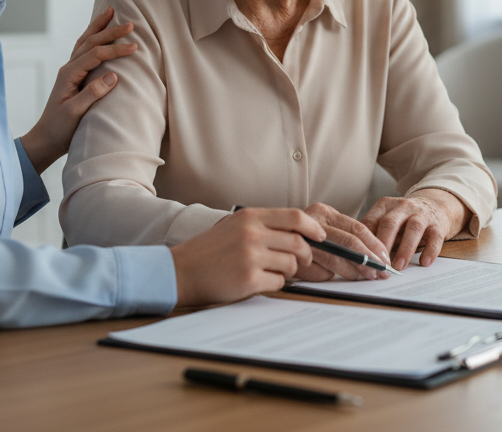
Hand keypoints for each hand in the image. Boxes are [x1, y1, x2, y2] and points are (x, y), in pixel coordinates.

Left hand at [19, 7, 137, 173]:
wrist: (45, 140)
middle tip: (130, 23)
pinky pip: (84, 51)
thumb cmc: (60, 129)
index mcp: (69, 74)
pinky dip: (93, 38)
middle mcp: (68, 69)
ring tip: (110, 12)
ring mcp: (70, 72)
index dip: (115, 49)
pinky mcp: (74, 77)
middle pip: (90, 42)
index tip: (134, 47)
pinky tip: (98, 34)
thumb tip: (113, 75)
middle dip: (110, 31)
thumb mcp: (75, 113)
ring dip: (98, 27)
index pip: (96, 55)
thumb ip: (92, 93)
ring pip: (85, 42)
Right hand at [170, 208, 324, 306]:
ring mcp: (250, 257)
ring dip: (288, 271)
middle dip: (306, 255)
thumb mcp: (235, 226)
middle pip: (299, 243)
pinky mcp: (248, 280)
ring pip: (291, 264)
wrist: (181, 271)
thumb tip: (301, 230)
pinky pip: (279, 283)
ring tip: (270, 271)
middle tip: (302, 261)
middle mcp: (252, 234)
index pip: (295, 216)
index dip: (313, 227)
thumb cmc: (210, 250)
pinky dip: (275, 284)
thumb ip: (264, 224)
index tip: (321, 236)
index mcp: (250, 217)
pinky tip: (259, 281)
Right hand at [294, 203, 393, 281]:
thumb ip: (343, 238)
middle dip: (369, 259)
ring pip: (335, 257)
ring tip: (363, 278)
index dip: (375, 245)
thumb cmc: (302, 240)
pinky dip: (328, 276)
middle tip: (381, 273)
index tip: (386, 259)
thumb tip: (375, 258)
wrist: (265, 243)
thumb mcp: (322, 232)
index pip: (357, 227)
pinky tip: (331, 278)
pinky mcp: (291, 256)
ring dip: (352, 271)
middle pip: (349, 241)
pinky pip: (317, 270)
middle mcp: (312, 221)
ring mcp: (300, 238)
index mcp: (323, 212)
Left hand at [361, 189, 470, 270]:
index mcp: (385, 205)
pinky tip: (424, 262)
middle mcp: (403, 207)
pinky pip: (435, 237)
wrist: (435, 206)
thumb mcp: (386, 219)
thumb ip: (372, 232)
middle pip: (390, 223)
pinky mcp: (437, 224)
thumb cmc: (403, 219)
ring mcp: (421, 214)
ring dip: (405, 249)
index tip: (360, 259)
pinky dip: (430, 250)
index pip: (371, 222)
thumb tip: (353, 254)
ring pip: (413, 228)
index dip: (364, 241)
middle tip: (378, 265)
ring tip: (399, 267)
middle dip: (383, 244)